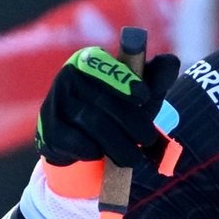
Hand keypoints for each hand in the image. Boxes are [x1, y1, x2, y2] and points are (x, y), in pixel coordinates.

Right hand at [35, 46, 180, 169]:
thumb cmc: (117, 111)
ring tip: (133, 157)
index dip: (125, 80)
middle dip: (131, 123)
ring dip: (117, 144)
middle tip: (148, 140)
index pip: (105, 65)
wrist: (84, 144)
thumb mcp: (140, 95)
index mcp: (90, 60)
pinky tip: (101, 155)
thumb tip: (171, 62)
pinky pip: (73, 140)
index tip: (145, 97)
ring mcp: (54, 101)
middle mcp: (68, 76)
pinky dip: (92, 151)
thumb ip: (157, 77)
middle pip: (103, 100)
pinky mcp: (47, 128)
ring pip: (91, 122)